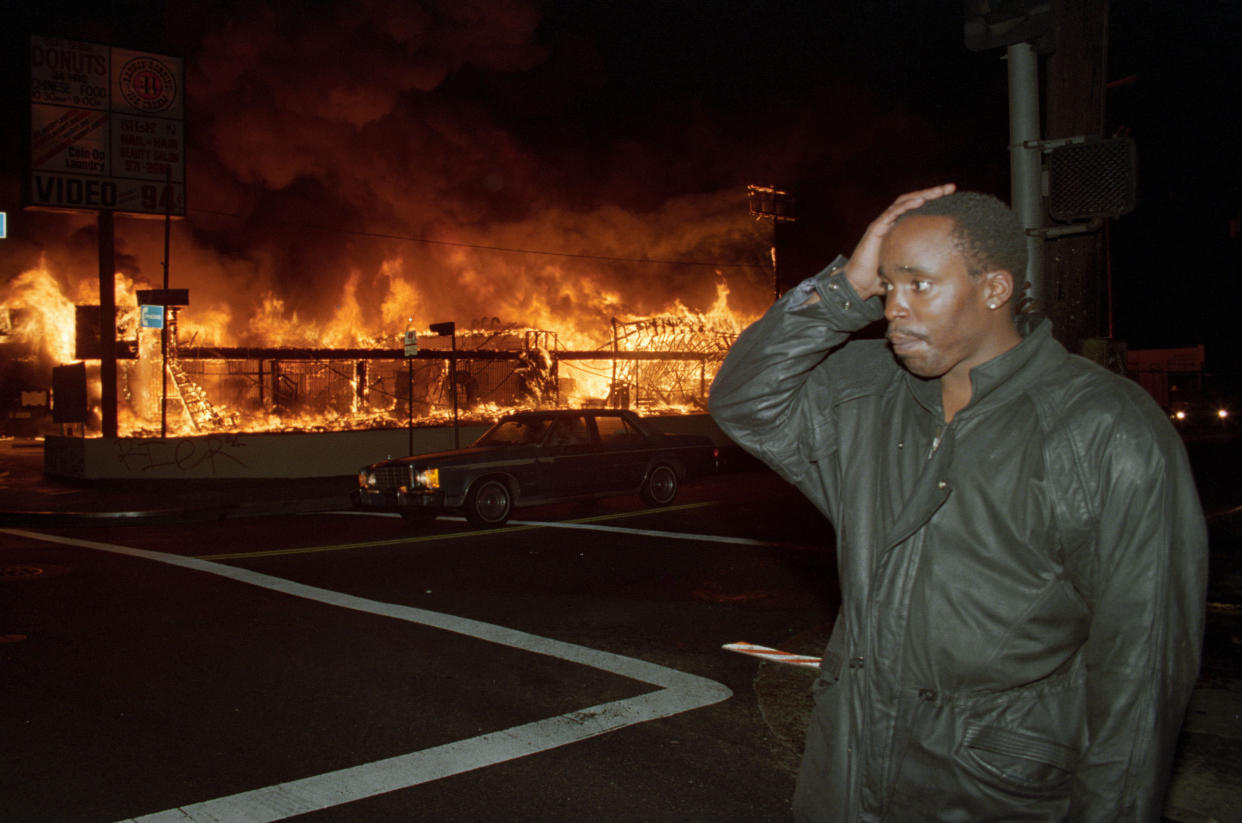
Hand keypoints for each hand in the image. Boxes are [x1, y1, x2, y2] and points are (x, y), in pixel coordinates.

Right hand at [844, 184, 955, 298]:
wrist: (858, 284)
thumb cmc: (880, 279)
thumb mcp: (907, 270)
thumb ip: (920, 267)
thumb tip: (941, 275)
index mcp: (899, 229)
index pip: (919, 210)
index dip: (935, 202)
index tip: (953, 197)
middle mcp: (891, 223)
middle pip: (913, 201)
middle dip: (933, 193)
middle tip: (951, 188)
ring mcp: (882, 224)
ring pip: (903, 202)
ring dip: (922, 195)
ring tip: (939, 191)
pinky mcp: (875, 229)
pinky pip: (891, 213)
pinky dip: (906, 206)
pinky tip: (920, 201)